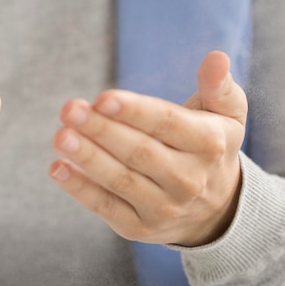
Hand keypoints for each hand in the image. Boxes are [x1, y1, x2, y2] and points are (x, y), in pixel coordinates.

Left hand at [49, 51, 246, 245]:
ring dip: (87, 158)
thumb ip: (219, 87)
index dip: (134, 111)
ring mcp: (163, 207)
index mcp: (208, 144)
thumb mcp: (227, 117)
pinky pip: (105, 207)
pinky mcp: (138, 227)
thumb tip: (216, 57)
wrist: (215, 213)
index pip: (167, 125)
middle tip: (69, 110)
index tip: (102, 98)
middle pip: (139, 152)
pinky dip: (80, 189)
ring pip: (120, 180)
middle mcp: (188, 179)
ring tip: (60, 136)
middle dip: (101, 130)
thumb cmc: (209, 150)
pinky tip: (57, 168)